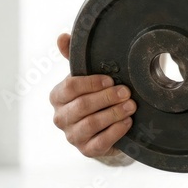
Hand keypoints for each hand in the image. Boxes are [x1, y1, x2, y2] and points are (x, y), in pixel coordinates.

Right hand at [49, 33, 135, 157]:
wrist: (100, 126)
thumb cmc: (91, 95)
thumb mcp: (84, 76)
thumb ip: (73, 57)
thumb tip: (62, 37)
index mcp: (57, 96)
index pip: (70, 88)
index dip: (91, 83)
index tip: (110, 79)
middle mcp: (60, 118)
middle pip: (82, 106)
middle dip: (106, 98)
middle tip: (126, 92)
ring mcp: (72, 136)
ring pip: (91, 124)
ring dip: (114, 114)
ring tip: (131, 106)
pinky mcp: (86, 150)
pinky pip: (100, 142)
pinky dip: (116, 131)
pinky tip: (128, 122)